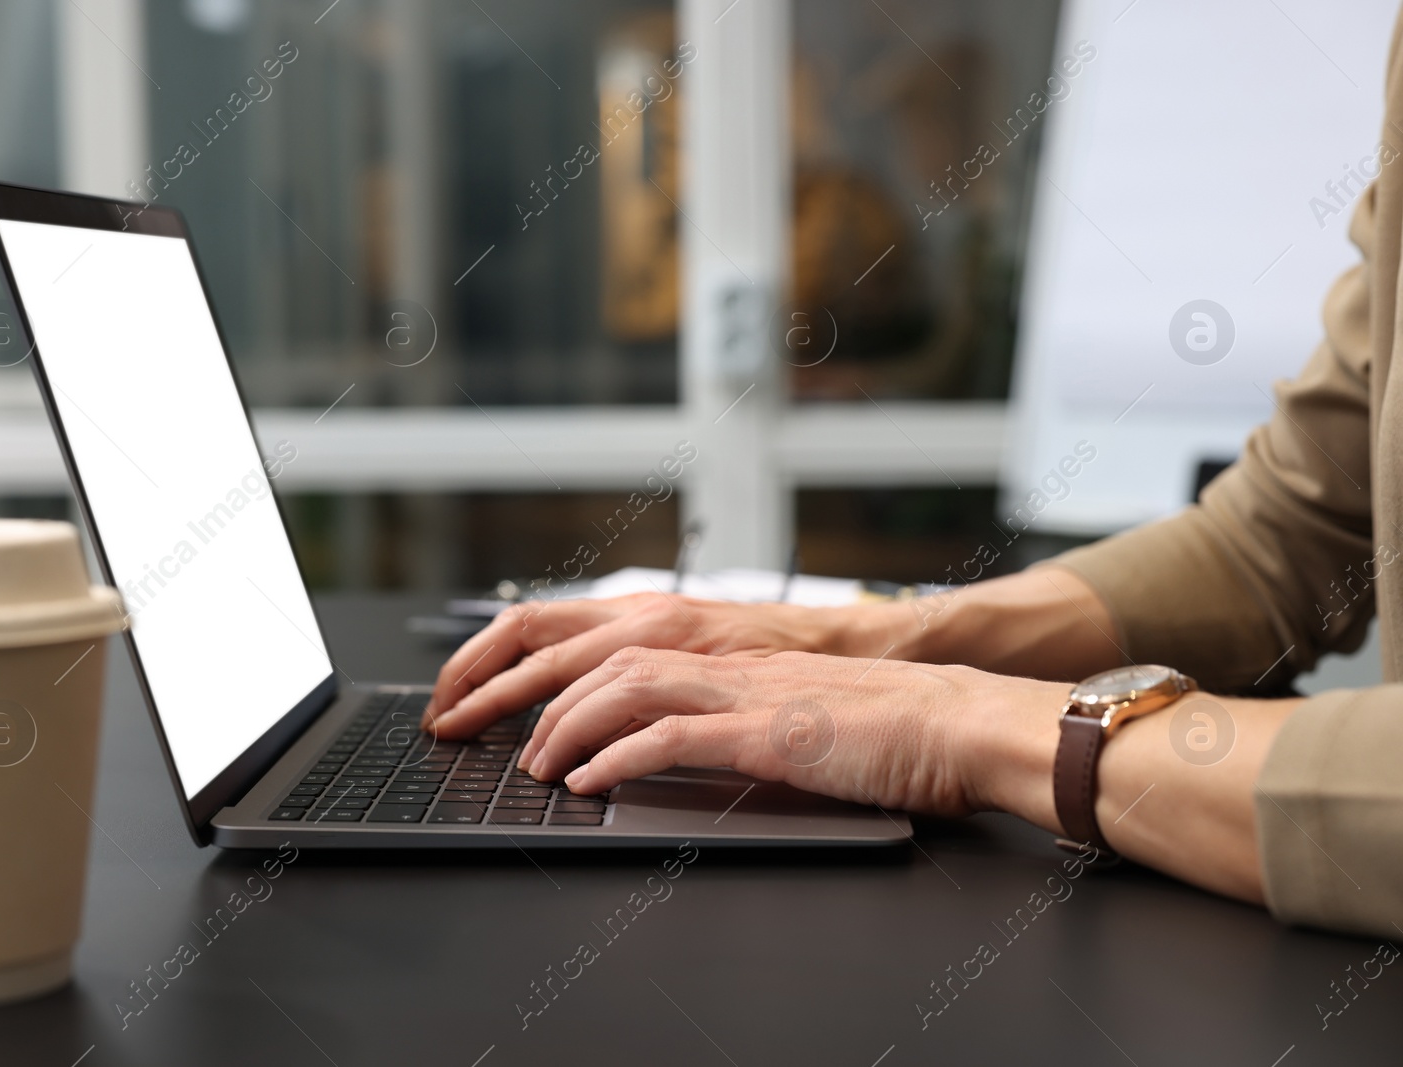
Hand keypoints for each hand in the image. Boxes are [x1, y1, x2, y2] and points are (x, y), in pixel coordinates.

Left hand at [514, 646, 1065, 819]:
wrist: (966, 722)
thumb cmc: (900, 730)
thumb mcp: (805, 720)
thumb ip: (752, 726)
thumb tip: (703, 752)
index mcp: (739, 664)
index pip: (629, 650)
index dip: (566, 672)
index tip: (525, 704)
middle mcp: (734, 667)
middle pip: (610, 659)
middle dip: (542, 696)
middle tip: (507, 737)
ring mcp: (750, 695)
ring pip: (629, 687)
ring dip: (569, 726)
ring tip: (538, 766)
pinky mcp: (771, 734)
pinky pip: (674, 738)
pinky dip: (619, 757)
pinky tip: (589, 781)